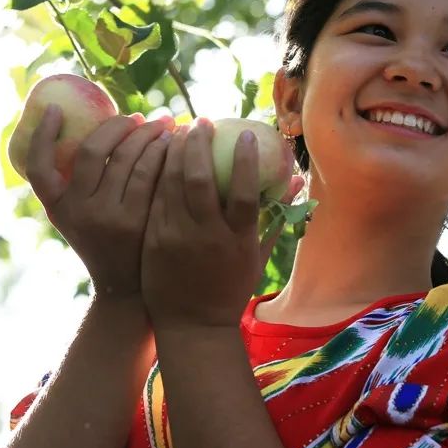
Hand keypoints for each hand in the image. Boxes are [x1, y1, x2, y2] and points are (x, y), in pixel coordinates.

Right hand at [25, 105, 174, 297]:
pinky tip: (174, 144)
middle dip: (118, 126)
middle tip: (138, 116)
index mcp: (56, 206)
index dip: (42, 134)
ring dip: (148, 134)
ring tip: (165, 124)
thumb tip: (104, 127)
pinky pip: (150, 174)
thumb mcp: (80, 216)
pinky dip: (163, 152)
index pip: (37, 166)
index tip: (53, 108)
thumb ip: (82, 182)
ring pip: (126, 158)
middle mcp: (76, 210)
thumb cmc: (106, 238)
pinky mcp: (135, 221)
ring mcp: (106, 216)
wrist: (127, 286)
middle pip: (93, 150)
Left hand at [140, 118, 302, 330]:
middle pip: (199, 179)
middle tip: (202, 121)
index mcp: (237, 240)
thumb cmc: (231, 288)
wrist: (192, 325)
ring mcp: (175, 237)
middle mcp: (205, 236)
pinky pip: (154, 196)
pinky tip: (160, 155)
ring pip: (171, 182)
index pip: (243, 192)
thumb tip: (295, 183)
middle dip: (199, 144)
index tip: (246, 133)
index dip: (245, 160)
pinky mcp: (152, 239)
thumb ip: (275, 218)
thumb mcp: (258, 256)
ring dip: (175, 151)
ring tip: (179, 130)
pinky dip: (157, 171)